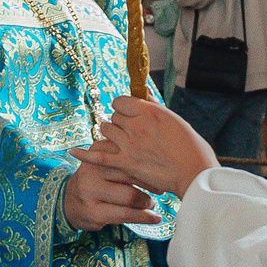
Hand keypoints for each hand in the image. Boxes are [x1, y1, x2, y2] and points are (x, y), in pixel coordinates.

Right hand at [62, 151, 160, 230]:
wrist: (68, 201)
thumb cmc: (97, 179)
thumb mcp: (105, 161)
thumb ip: (125, 154)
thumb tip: (160, 157)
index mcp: (98, 150)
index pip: (130, 154)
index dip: (149, 164)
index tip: (161, 171)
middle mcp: (92, 168)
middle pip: (132, 174)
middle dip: (151, 184)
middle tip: (161, 189)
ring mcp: (90, 191)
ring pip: (131, 196)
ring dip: (147, 202)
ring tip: (151, 204)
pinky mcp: (93, 211)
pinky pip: (126, 214)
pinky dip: (144, 217)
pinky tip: (155, 218)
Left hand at [82, 95, 216, 197]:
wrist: (193, 173)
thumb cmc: (190, 147)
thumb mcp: (175, 120)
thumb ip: (155, 107)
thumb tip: (142, 93)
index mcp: (149, 112)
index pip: (121, 101)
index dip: (123, 108)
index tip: (129, 114)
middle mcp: (136, 126)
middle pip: (113, 117)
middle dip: (119, 123)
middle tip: (131, 133)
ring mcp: (129, 145)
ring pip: (106, 131)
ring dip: (110, 135)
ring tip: (120, 141)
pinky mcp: (125, 164)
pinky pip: (98, 155)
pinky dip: (84, 153)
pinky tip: (72, 151)